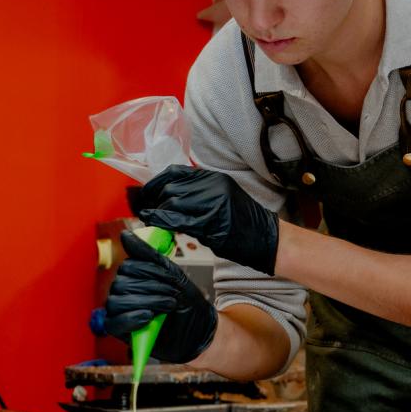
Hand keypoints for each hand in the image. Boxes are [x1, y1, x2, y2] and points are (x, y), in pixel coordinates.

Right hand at [101, 231, 216, 363]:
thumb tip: (125, 235)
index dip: (151, 272)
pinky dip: (131, 318)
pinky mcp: (120, 331)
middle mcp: (123, 292)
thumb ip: (148, 255)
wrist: (198, 331)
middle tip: (173, 295)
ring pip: (116, 301)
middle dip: (152, 288)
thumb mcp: (172, 274)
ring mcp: (120, 311)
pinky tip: (149, 317)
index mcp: (134, 276)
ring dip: (146, 302)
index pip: (128, 266)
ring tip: (167, 307)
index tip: (172, 280)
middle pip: (121, 283)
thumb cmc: (186, 303)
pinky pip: (112, 322)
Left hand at [135, 165, 278, 275]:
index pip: (175, 172)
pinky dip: (161, 220)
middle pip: (170, 187)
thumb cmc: (244, 223)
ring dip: (156, 211)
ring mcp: (212, 202)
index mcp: (214, 177)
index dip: (156, 182)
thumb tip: (168, 199)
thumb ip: (197, 195)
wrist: (267, 239)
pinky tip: (153, 222)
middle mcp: (212, 185)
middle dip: (153, 198)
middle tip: (144, 209)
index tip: (146, 193)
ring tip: (148, 218)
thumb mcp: (221, 198)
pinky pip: (177, 219)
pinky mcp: (210, 222)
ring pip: (171, 201)